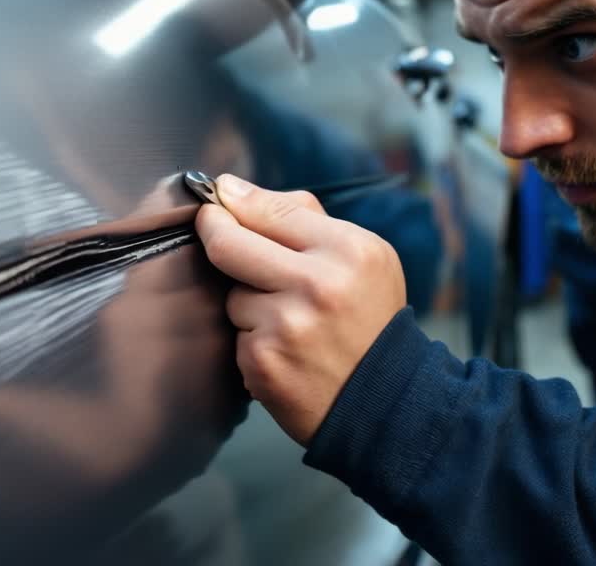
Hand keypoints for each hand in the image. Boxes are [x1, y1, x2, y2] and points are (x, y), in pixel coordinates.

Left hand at [195, 174, 406, 445]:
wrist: (386, 403)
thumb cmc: (368, 321)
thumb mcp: (365, 260)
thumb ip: (307, 221)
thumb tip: (236, 191)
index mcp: (349, 250)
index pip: (271, 209)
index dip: (232, 201)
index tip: (218, 196)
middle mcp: (319, 284)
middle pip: (229, 243)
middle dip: (213, 232)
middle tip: (209, 226)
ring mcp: (287, 325)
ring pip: (232, 293)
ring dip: (247, 302)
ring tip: (286, 320)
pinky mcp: (262, 361)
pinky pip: (235, 333)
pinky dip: (252, 339)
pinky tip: (283, 350)